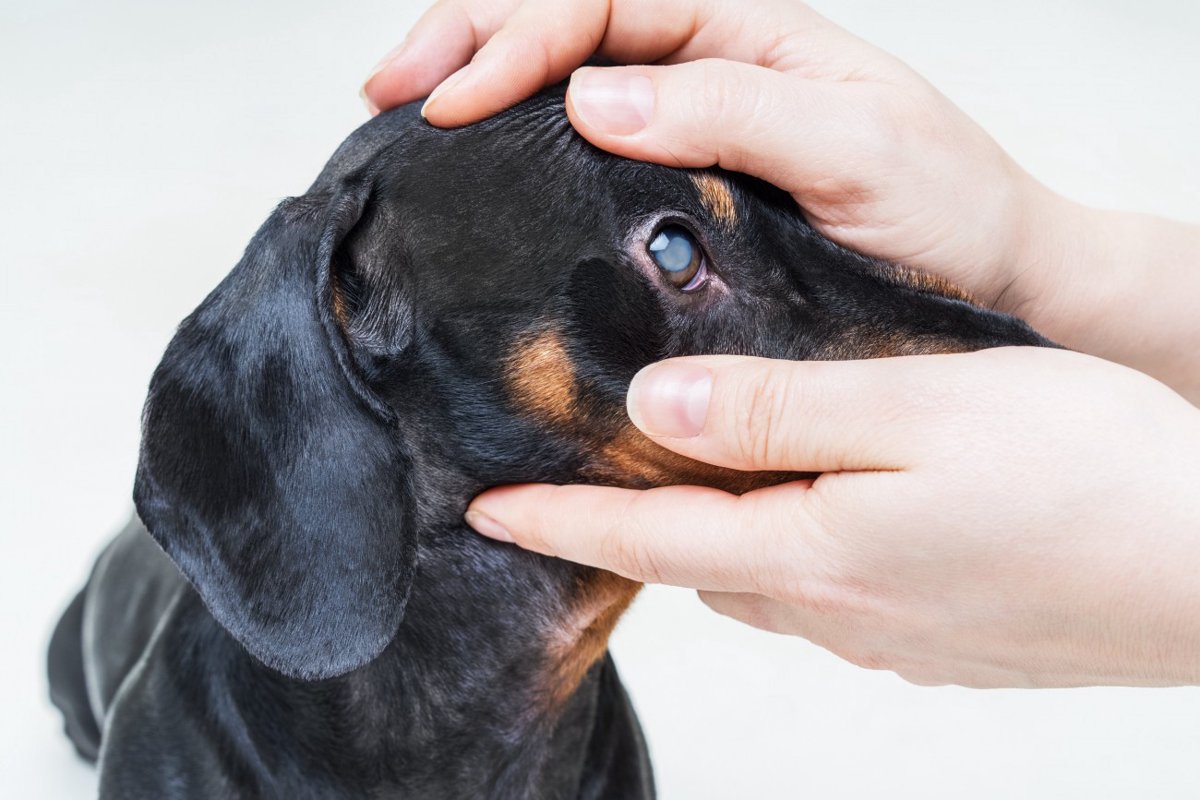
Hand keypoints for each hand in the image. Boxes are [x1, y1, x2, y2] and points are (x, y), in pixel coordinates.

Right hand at [364, 0, 1199, 402]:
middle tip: (387, 88)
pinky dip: (520, 152)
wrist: (990, 285)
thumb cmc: (946, 210)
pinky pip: (584, 154)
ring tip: (405, 112)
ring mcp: (689, 129)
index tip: (452, 99)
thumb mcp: (856, 147)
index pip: (601, 0)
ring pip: (562, 80)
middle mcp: (707, 68)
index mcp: (746, 30)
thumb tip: (594, 98)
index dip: (516, 39)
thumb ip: (734, 109)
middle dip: (466, 39)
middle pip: (562, 18)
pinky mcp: (682, 194)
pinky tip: (478, 173)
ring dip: (478, 82)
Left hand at [465, 348, 1199, 686]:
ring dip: (717, 538)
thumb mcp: (918, 407)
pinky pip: (830, 596)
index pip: (646, 541)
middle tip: (588, 479)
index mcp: (814, 550)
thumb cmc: (1085, 474)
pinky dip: (794, 553)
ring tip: (701, 482)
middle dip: (632, 529)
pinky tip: (822, 513)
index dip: (558, 523)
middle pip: (698, 566)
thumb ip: (777, 410)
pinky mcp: (941, 641)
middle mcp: (838, 609)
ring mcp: (892, 636)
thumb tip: (654, 412)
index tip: (484, 511)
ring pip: (764, 580)